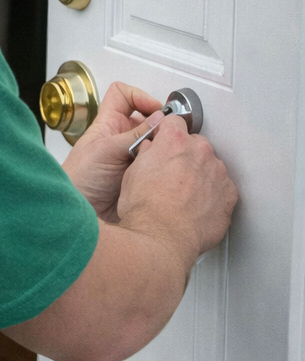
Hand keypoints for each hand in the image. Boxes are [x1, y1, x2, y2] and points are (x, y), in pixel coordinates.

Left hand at [63, 81, 164, 221]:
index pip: (123, 96)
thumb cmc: (79, 180)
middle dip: (160, 125)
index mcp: (109, 125)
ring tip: (164, 154)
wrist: (82, 214)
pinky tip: (164, 170)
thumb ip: (133, 135)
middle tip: (169, 134)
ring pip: (157, 142)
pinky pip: (160, 163)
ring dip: (163, 146)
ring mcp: (134, 156)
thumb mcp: (105, 151)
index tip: (154, 109)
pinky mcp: (142, 174)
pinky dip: (165, 164)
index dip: (139, 96)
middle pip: (147, 119)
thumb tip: (160, 119)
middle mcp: (122, 138)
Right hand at [118, 114, 237, 268]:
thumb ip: (146, 154)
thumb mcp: (131, 173)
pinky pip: (223, 190)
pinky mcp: (229, 195)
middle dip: (186, 157)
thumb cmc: (144, 209)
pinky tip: (197, 209)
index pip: (175, 122)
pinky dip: (213, 197)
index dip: (167, 134)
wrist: (161, 238)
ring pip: (210, 167)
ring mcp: (218, 173)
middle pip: (196, 145)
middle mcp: (200, 151)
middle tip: (172, 178)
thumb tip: (151, 150)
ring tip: (184, 199)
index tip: (165, 144)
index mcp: (174, 140)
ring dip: (201, 177)